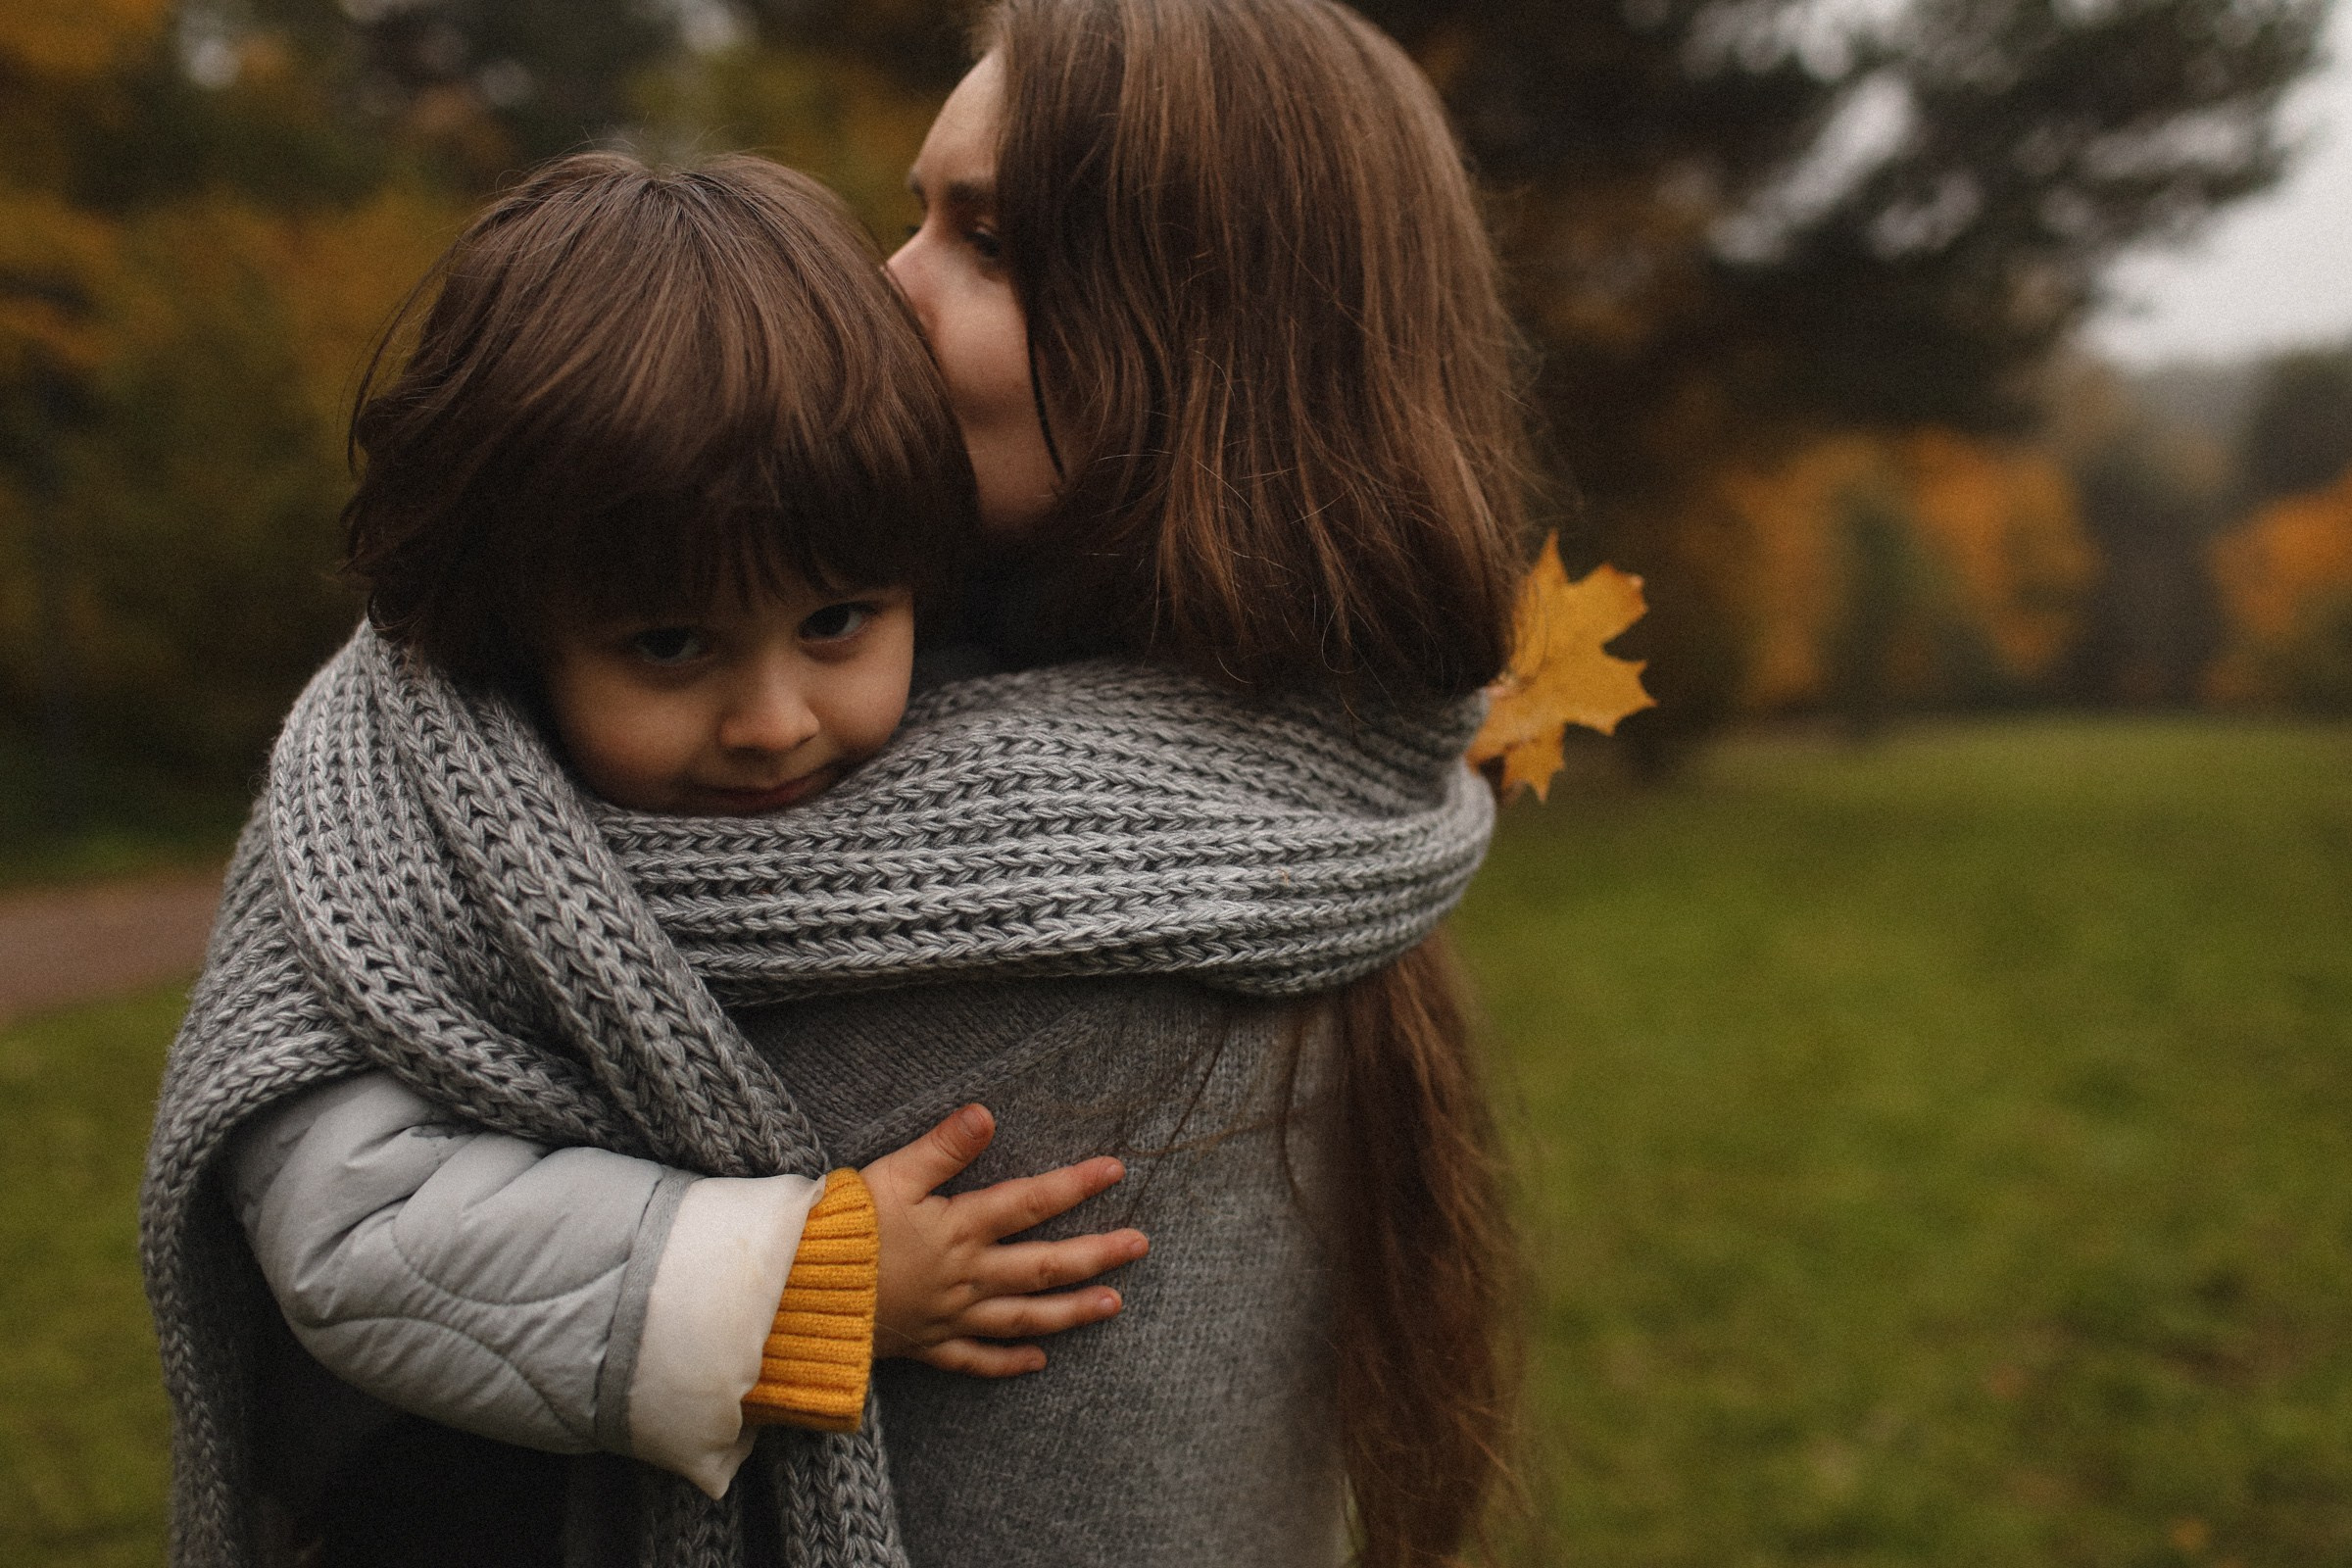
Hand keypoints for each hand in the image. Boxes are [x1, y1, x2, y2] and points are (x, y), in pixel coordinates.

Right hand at [862, 1103, 1148, 1376]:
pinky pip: (976, 1361)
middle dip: (1097, 1255)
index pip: (1031, 1202)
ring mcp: (951, 1316)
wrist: (797, 1292)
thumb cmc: (840, 1229)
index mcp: (961, 1228)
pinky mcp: (927, 1345)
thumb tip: (986, 1114)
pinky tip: (1039, 1361)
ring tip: (1114, 1304)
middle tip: (1140, 1245)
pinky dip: (1008, 1363)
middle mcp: (967, 1276)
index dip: (1075, 1185)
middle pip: (1044, 1266)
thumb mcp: (892, 1175)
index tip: (1116, 1171)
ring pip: (1024, 1317)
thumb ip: (942, 1147)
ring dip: (1072, 1311)